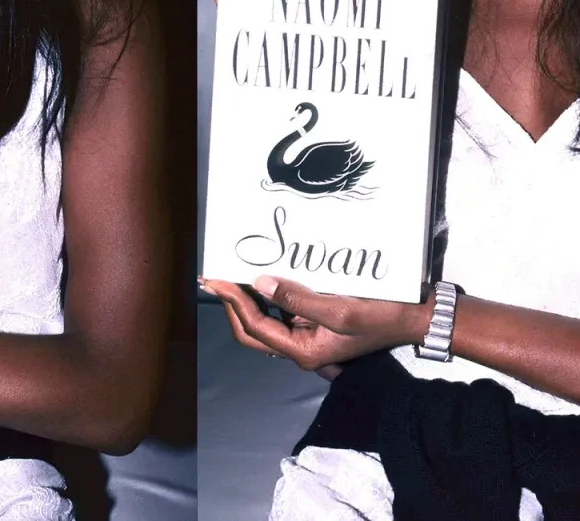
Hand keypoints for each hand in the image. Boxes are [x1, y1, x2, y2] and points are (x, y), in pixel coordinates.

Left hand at [200, 275, 431, 371]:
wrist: (412, 318)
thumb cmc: (380, 317)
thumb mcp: (338, 309)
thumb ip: (297, 299)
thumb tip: (261, 283)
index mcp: (302, 351)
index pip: (253, 326)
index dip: (231, 302)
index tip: (215, 280)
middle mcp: (300, 348)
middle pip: (250, 329)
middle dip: (230, 304)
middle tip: (213, 279)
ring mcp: (305, 337)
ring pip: (263, 321)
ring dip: (245, 299)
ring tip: (228, 275)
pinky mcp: (313, 324)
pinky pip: (280, 312)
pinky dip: (265, 296)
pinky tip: (259, 277)